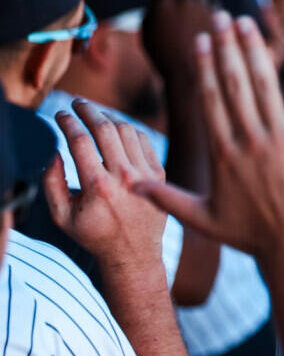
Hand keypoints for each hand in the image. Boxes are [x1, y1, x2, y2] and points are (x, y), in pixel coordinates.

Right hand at [43, 100, 166, 275]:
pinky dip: (128, 128)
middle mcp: (125, 178)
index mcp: (98, 187)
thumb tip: (53, 151)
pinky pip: (143, 140)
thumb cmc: (94, 234)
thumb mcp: (62, 215)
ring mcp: (145, 175)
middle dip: (88, 110)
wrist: (135, 253)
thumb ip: (51, 182)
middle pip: (105, 128)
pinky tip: (116, 127)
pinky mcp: (159, 174)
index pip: (80, 140)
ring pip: (126, 130)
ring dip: (108, 117)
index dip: (68, 122)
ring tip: (95, 113)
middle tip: (77, 102)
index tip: (60, 114)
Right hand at [134, 14, 283, 263]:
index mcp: (223, 154)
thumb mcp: (202, 219)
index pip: (211, 100)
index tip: (201, 41)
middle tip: (221, 17)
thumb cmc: (251, 236)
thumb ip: (166, 198)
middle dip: (227, 46)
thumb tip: (128, 186)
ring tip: (247, 22)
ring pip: (265, 85)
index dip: (206, 66)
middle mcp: (249, 141)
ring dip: (256, 49)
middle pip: (234, 84)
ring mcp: (281, 140)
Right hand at [142, 0, 212, 87]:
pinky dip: (208, 7)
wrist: (191, 75)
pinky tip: (204, 18)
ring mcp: (203, 8)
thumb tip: (156, 4)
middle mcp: (184, 2)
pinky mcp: (219, 17)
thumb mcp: (148, 37)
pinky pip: (213, 2)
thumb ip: (150, 15)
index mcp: (163, 4)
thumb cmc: (165, 59)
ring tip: (190, 4)